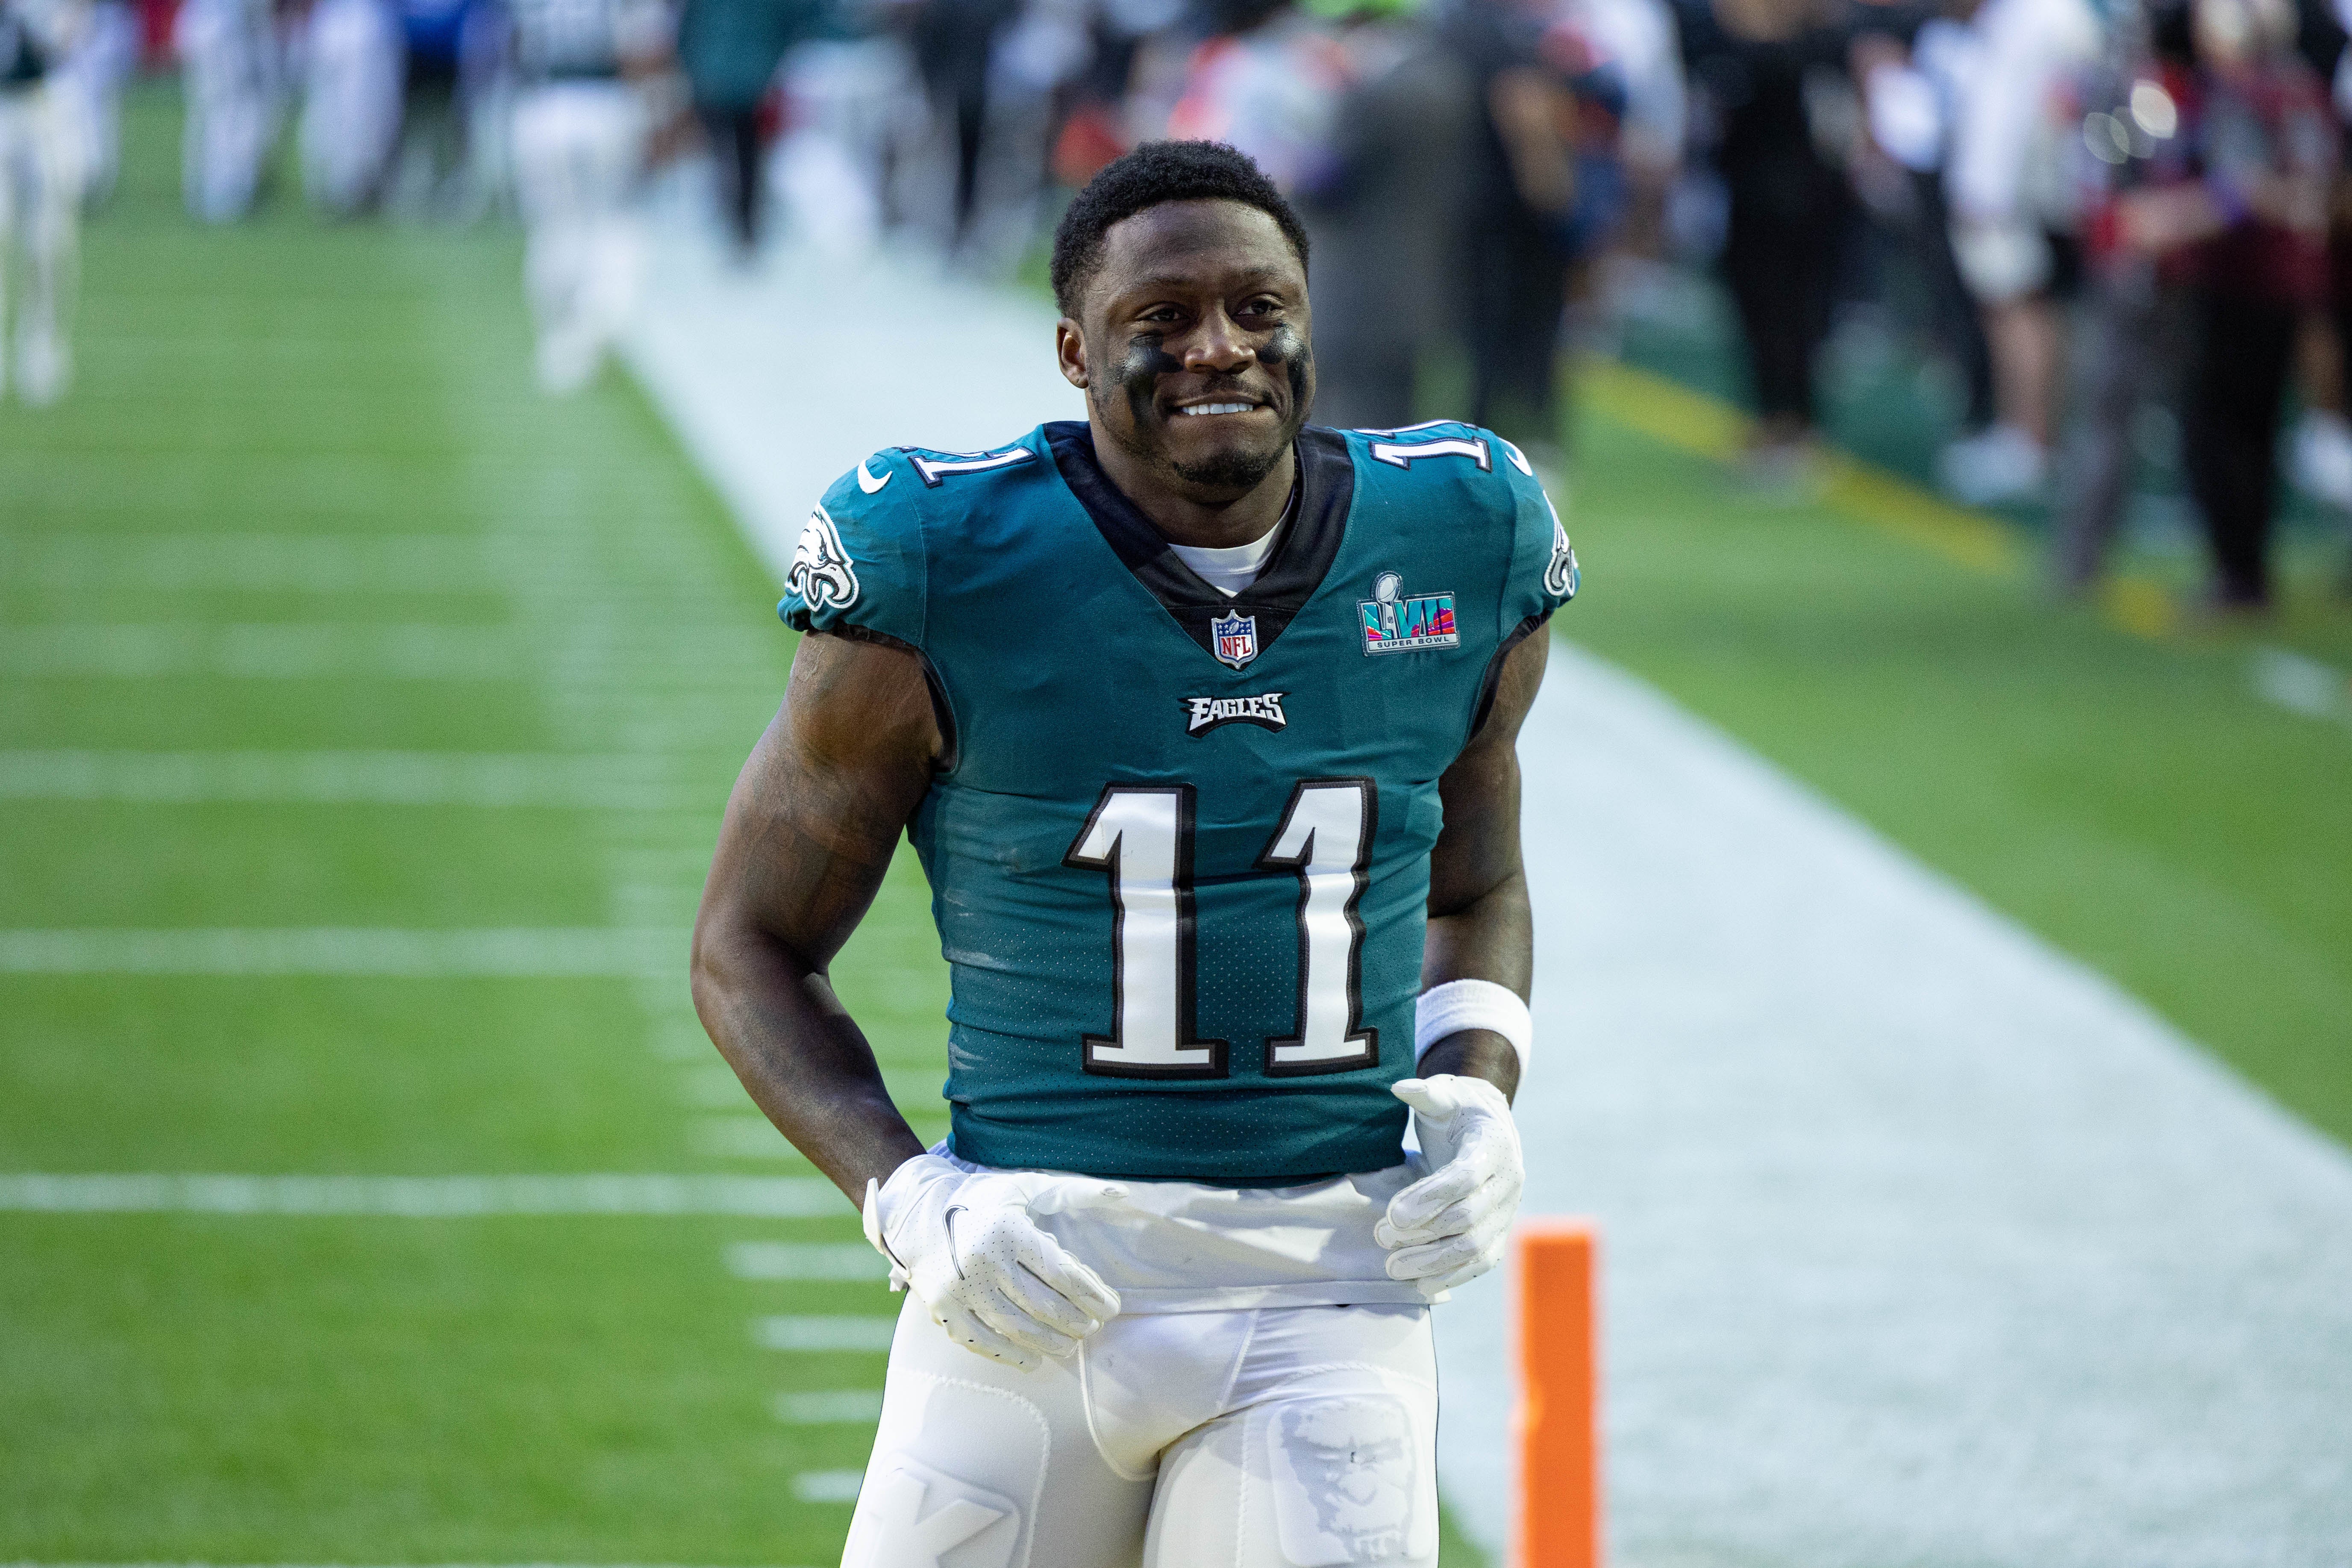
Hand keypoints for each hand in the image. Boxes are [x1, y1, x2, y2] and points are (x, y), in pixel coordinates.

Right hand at [864, 1154, 1125, 1370]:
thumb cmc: (984, 1200)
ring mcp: (961, 1287)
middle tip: (1092, 1328)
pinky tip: (1033, 1362)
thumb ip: (1075, 1190)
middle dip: (1076, 1322)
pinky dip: (1009, 1356)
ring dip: (1049, 1343)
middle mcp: (984, 1260)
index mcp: (1010, 1230)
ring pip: (1016, 1328)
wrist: (917, 1211)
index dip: (1093, 1297)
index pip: (1064, 1275)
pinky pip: (981, 1341)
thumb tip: (1124, 1191)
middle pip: (1044, 1306)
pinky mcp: (942, 1307)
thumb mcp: (1026, 1186)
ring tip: (1069, 1346)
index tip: (1112, 1308)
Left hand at [1375, 1075, 1523, 1295]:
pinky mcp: (1500, 1232)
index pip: (1467, 1177)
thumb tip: (1400, 1087)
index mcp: (1495, 1144)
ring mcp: (1507, 1211)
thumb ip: (1426, 1092)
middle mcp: (1509, 1181)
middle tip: (1381, 1236)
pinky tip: (1420, 1286)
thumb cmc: (1460, 1110)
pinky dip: (1452, 1276)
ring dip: (1432, 1262)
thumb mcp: (1446, 1094)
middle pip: (1469, 1217)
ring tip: (1392, 1267)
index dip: (1431, 1197)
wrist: (1491, 1127)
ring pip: (1475, 1247)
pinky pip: (1481, 1262)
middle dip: (1423, 1232)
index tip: (1393, 1213)